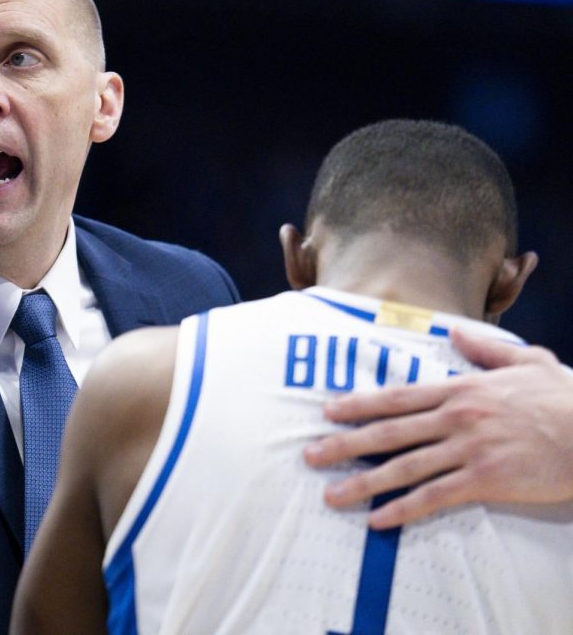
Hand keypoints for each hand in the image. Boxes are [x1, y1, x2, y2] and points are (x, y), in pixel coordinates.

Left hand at [303, 329, 572, 528]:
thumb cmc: (565, 397)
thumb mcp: (526, 361)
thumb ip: (485, 350)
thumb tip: (456, 336)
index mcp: (460, 389)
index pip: (396, 397)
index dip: (358, 405)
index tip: (327, 412)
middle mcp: (455, 418)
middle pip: (388, 432)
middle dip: (344, 444)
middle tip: (309, 455)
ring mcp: (468, 450)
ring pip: (403, 467)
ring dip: (363, 483)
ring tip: (331, 495)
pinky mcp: (485, 481)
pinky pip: (435, 497)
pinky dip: (404, 509)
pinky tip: (378, 520)